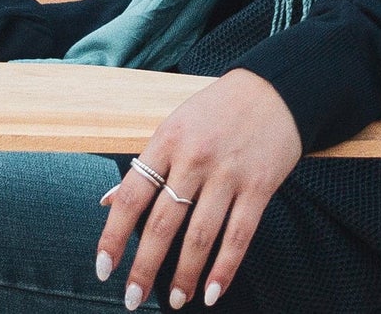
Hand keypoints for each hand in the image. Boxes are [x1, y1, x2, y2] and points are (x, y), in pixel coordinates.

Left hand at [97, 69, 302, 309]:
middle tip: (132, 300)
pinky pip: (239, 235)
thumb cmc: (218, 109)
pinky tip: (213, 292)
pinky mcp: (259, 185)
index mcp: (168, 140)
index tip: (104, 269)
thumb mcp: (176, 125)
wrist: (276, 86)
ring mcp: (228, 172)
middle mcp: (195, 157)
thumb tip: (107, 203)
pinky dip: (225, 268)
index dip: (113, 237)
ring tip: (176, 300)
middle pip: (163, 223)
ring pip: (200, 236)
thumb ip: (146, 165)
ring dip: (184, 276)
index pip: (132, 196)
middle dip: (144, 268)